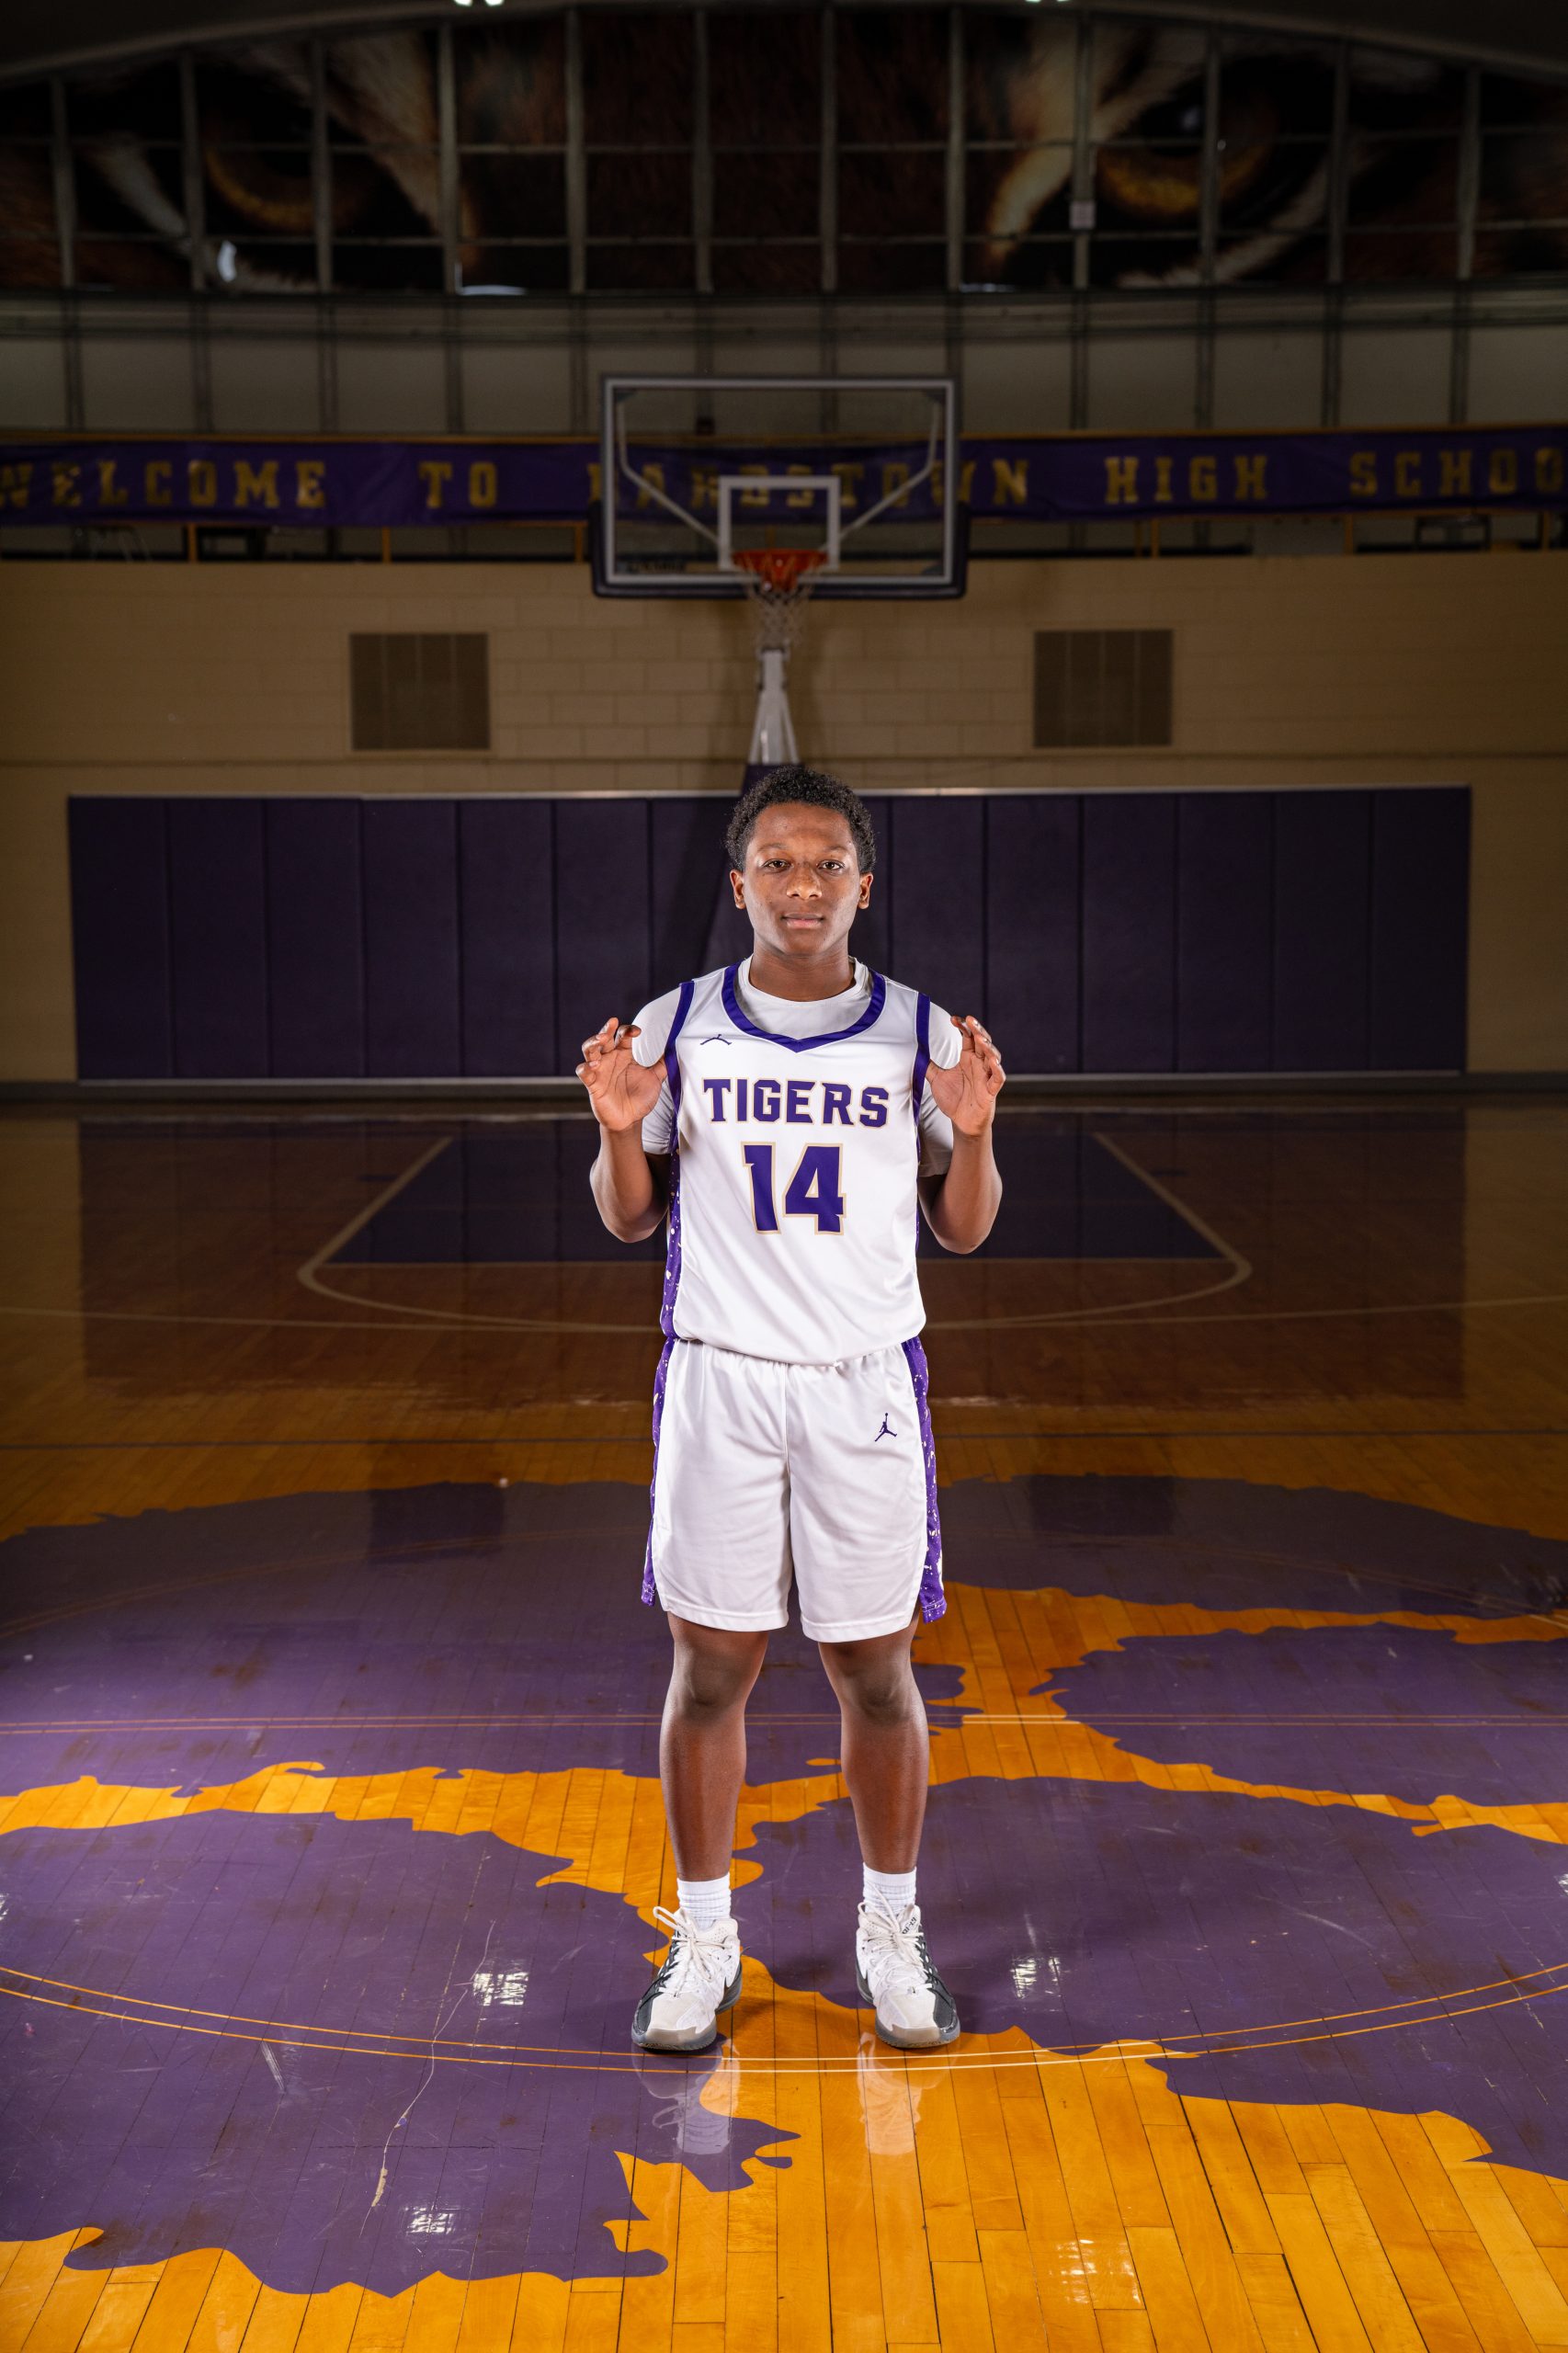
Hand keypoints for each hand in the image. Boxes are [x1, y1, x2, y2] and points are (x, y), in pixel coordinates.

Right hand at [576, 1017, 666, 1133]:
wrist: (630, 1120)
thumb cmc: (640, 1098)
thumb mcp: (655, 1078)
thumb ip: (664, 1063)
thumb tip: (676, 1048)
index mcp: (623, 1054)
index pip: (623, 1035)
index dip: (628, 1029)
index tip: (638, 1031)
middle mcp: (610, 1059)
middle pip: (603, 1038)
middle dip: (606, 1029)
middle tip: (612, 1023)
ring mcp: (600, 1070)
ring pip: (589, 1050)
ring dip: (592, 1042)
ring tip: (601, 1039)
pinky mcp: (593, 1084)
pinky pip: (583, 1072)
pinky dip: (585, 1067)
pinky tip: (594, 1065)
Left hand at [927, 1015, 1004, 1137]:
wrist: (961, 1123)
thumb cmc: (953, 1100)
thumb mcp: (937, 1079)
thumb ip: (929, 1066)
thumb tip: (916, 1053)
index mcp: (968, 1059)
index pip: (968, 1037)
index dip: (963, 1027)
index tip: (953, 1019)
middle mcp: (979, 1064)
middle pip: (982, 1042)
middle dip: (977, 1030)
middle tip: (970, 1020)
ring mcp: (986, 1077)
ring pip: (992, 1057)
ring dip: (988, 1047)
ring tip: (980, 1038)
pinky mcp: (991, 1091)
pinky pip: (997, 1078)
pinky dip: (997, 1069)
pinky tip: (992, 1061)